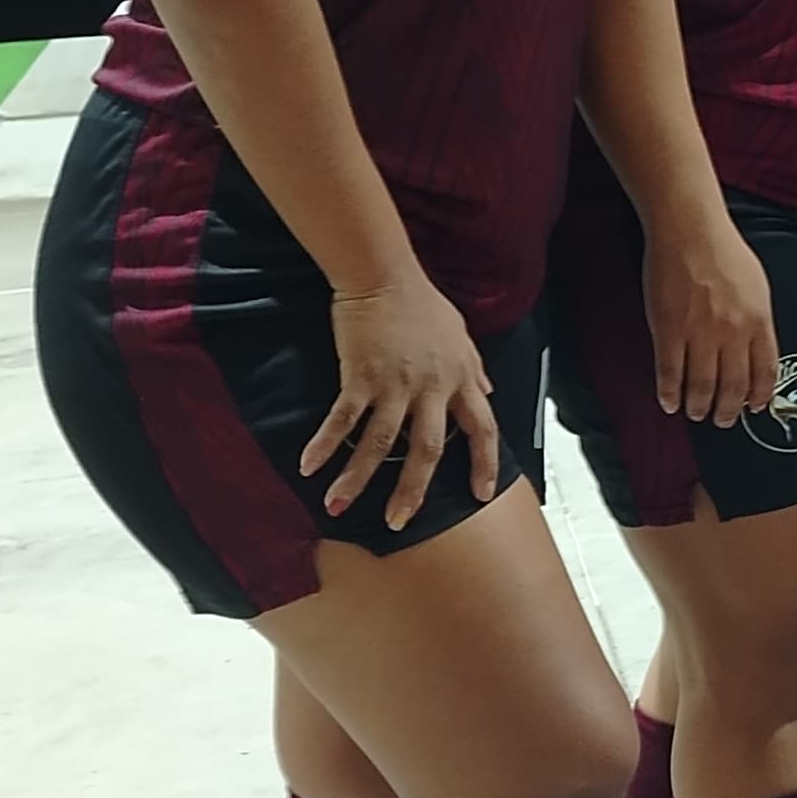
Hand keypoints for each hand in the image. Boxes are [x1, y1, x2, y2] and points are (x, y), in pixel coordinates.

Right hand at [307, 276, 500, 527]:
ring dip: (358, 478)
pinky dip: (325, 444)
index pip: (482, 429)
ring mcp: (395, 384)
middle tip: (397, 523)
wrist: (383, 274)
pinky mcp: (360, 375)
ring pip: (380, 442)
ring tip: (339, 506)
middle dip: (412, 490)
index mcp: (460, 379)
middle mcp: (431, 388)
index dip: (483, 464)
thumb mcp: (460, 335)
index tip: (481, 496)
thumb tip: (487, 391)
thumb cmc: (422, 303)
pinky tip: (309, 467)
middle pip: (428, 450)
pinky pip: (342, 419)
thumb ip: (473, 369)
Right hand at [647, 201, 777, 430]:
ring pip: (701, 387)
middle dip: (728, 411)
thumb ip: (757, 319)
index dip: (759, 396)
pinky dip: (669, 393)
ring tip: (696, 413)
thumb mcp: (757, 285)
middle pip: (733, 387)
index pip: (765, 372)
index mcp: (759, 321)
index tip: (754, 407)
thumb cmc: (722, 249)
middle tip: (722, 420)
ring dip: (699, 407)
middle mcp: (734, 332)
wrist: (690, 229)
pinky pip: (670, 373)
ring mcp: (700, 334)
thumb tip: (756, 347)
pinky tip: (669, 401)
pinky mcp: (669, 331)